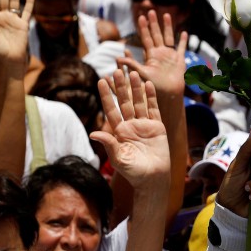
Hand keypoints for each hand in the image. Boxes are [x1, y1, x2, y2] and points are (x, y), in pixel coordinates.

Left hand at [88, 70, 168, 185]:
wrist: (153, 179)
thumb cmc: (134, 173)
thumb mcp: (119, 159)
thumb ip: (108, 143)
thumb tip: (93, 132)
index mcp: (119, 133)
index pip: (111, 110)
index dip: (106, 96)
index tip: (101, 81)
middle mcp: (130, 126)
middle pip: (124, 102)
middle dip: (119, 87)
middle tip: (115, 71)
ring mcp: (144, 125)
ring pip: (138, 102)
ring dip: (135, 88)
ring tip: (132, 73)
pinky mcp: (157, 127)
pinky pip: (153, 108)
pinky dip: (151, 96)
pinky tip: (147, 84)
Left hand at [116, 10, 188, 99]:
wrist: (167, 94)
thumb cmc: (153, 86)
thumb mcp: (141, 74)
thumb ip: (132, 64)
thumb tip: (117, 57)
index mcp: (151, 55)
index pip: (146, 38)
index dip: (144, 28)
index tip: (140, 17)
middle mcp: (160, 53)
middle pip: (156, 35)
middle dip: (154, 23)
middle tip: (151, 11)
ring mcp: (170, 56)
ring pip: (169, 37)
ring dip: (168, 27)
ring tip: (166, 15)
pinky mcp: (180, 60)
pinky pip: (181, 48)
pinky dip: (183, 41)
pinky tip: (184, 32)